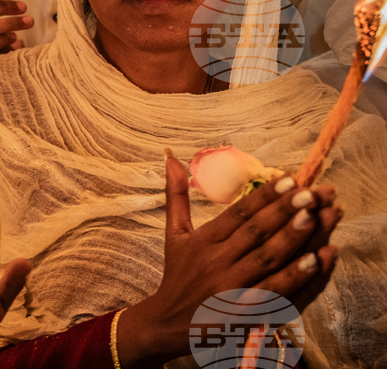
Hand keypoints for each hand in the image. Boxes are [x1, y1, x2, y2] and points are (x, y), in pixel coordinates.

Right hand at [118, 158, 339, 367]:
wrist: (166, 324)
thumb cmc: (177, 275)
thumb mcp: (174, 235)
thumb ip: (176, 197)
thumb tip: (170, 158)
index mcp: (203, 241)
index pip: (237, 214)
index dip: (263, 196)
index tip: (287, 177)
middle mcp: (216, 262)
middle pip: (255, 233)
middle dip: (284, 210)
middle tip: (310, 191)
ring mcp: (231, 288)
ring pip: (267, 259)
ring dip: (294, 238)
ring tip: (316, 216)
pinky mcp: (244, 312)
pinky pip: (274, 292)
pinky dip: (295, 276)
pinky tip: (315, 260)